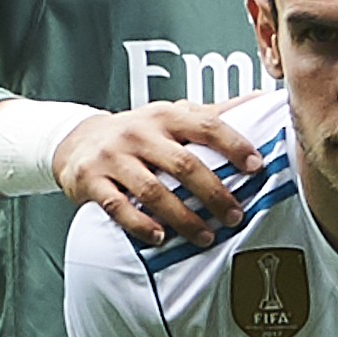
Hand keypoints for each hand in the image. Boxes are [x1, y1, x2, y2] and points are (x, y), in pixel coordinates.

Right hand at [55, 98, 260, 248]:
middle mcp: (139, 133)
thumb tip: (260, 99)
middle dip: (214, 193)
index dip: (234, 145)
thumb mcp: (172, 116)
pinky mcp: (91, 180)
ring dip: (184, 217)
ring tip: (206, 235)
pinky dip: (141, 224)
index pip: (206, 126)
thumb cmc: (138, 132)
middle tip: (235, 216)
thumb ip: (213, 114)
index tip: (256, 167)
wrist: (78, 140)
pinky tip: (161, 237)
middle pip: (183, 164)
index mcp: (166, 115)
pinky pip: (118, 207)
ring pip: (154, 190)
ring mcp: (114, 157)